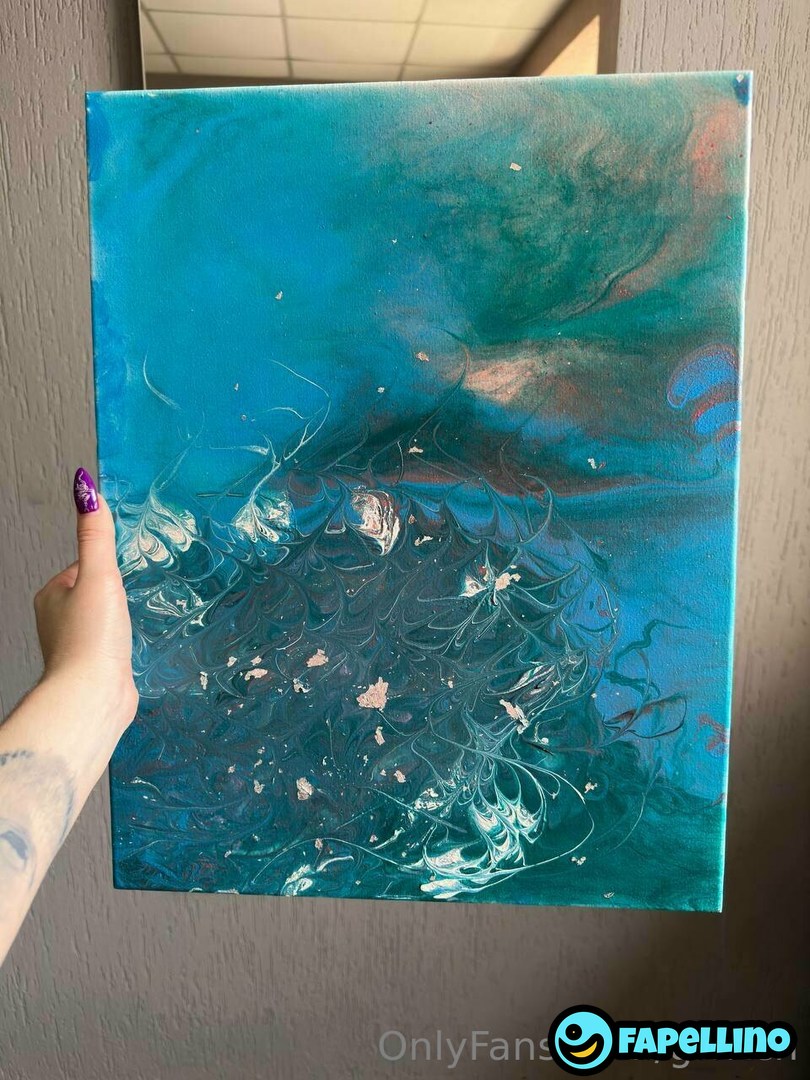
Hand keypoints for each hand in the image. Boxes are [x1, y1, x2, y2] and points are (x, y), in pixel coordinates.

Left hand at [33, 468, 137, 733]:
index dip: (108, 568)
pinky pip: (112, 645)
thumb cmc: (92, 636)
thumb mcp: (99, 575)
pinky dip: (124, 645)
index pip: (86, 566)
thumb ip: (96, 534)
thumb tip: (84, 485)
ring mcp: (75, 645)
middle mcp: (57, 619)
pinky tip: (133, 649)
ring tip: (133, 627)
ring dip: (122, 622)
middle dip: (117, 596)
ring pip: (105, 620)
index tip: (122, 579)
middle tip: (131, 604)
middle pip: (97, 592)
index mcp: (51, 594)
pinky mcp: (94, 668)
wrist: (94, 696)